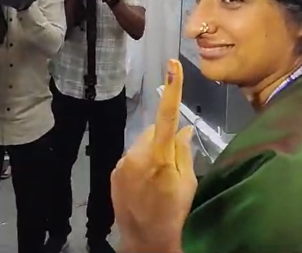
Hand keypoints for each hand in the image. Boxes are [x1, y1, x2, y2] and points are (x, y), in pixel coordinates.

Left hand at [111, 59, 195, 251]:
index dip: (172, 89)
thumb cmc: (173, 212)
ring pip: (141, 144)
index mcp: (159, 155)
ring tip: (158, 179)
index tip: (172, 66)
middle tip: (173, 164)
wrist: (145, 240)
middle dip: (163, 139)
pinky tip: (146, 184)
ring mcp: (122, 163)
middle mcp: (136, 153)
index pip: (167, 115)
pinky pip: (131, 158)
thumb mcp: (187, 182)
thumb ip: (183, 151)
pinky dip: (140, 163)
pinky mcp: (114, 173)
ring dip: (151, 152)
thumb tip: (184, 128)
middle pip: (153, 131)